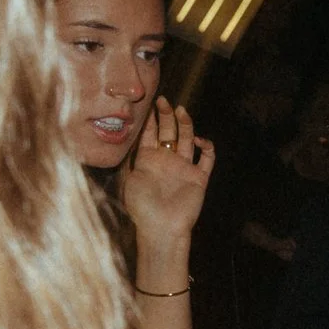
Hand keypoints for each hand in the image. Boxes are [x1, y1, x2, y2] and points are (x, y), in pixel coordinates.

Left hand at [120, 97, 214, 247]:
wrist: (161, 228)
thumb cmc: (141, 207)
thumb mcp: (128, 179)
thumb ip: (128, 159)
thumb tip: (121, 138)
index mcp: (148, 160)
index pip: (151, 133)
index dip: (151, 119)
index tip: (149, 103)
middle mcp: (167, 161)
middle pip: (169, 132)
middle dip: (166, 115)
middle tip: (163, 100)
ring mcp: (184, 168)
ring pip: (187, 140)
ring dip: (185, 124)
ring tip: (180, 110)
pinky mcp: (199, 178)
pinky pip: (207, 159)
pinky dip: (206, 147)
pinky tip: (198, 140)